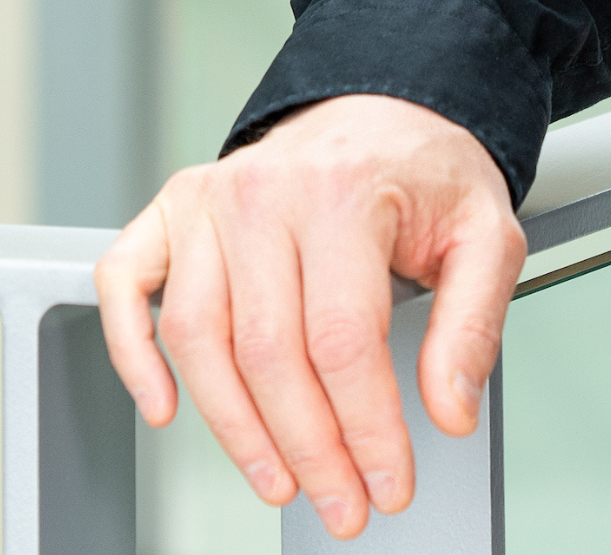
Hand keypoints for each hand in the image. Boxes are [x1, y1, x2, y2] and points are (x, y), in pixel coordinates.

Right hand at [94, 94, 524, 539]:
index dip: (364, 428)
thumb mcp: (487, 234)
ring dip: (234, 428)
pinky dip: (130, 352)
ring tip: (278, 479)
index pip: (343, 340)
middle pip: (268, 353)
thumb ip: (473, 324)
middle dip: (308, 448)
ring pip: (198, 339)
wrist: (382, 109)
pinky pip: (123, 283)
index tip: (386, 480)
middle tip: (341, 500)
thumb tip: (448, 409)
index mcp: (342, 192)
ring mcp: (207, 200)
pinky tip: (166, 408)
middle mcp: (262, 192)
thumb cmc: (425, 171)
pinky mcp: (171, 210)